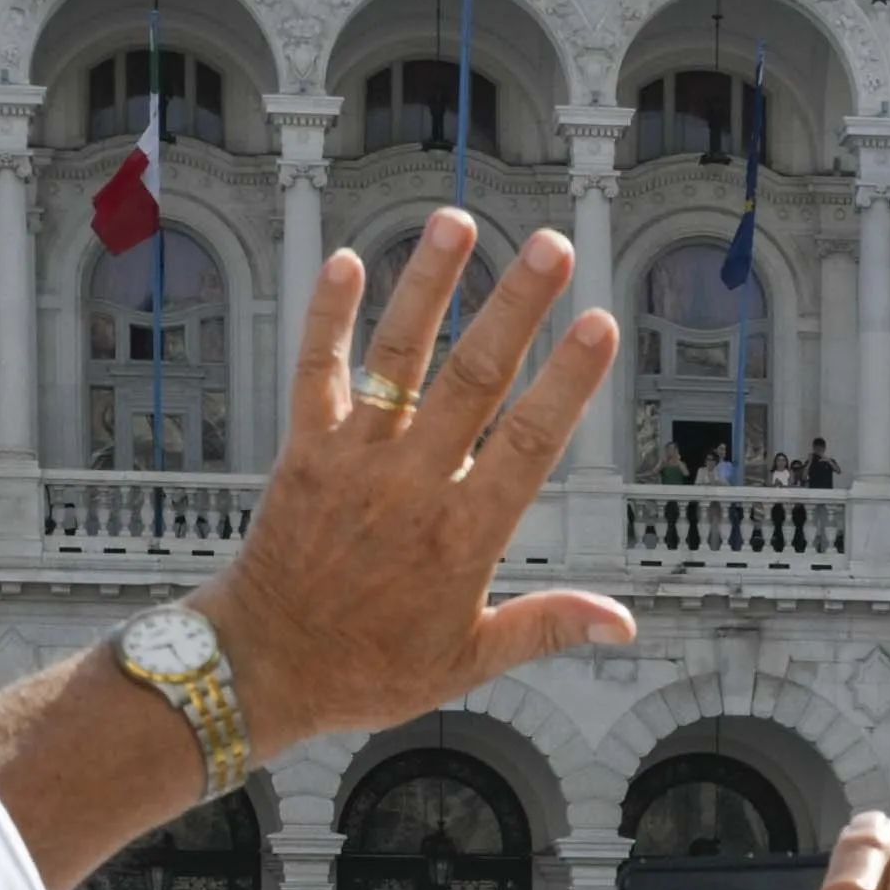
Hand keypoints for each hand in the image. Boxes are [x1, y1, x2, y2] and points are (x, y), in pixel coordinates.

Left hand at [195, 213, 638, 749]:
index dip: (567, 380)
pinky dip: (327, 318)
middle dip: (515, 308)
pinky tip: (346, 261)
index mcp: (463, 537)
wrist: (264, 668)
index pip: (529, 443)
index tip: (599, 324)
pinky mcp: (304, 451)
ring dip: (427, 287)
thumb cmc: (370, 668)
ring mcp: (353, 462)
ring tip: (455, 222)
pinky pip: (315, 374)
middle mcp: (411, 486)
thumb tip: (624, 623)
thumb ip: (547, 625)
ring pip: (398, 360)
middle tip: (552, 245)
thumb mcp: (469, 662)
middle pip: (473, 380)